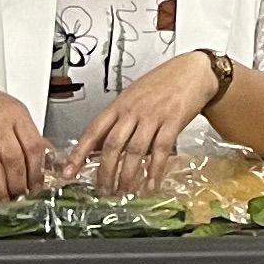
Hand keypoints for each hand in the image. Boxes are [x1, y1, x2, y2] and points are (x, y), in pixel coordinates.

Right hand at [0, 81, 51, 204]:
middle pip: (12, 158)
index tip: (36, 187)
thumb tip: (44, 163)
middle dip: (18, 184)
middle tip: (19, 198)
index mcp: (16, 114)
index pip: (33, 145)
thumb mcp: (12, 112)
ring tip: (2, 201)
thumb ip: (26, 135)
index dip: (36, 171)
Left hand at [61, 51, 222, 192]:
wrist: (193, 70)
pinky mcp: (173, 121)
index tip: (69, 172)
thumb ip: (117, 121)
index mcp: (120, 104)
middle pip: (113, 145)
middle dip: (106, 173)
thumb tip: (98, 147)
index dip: (79, 153)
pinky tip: (151, 184)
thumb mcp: (133, 97)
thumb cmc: (163, 84)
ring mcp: (154, 115)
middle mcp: (134, 110)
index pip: (94, 130)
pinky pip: (161, 151)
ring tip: (125, 192)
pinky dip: (154, 171)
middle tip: (103, 191)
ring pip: (135, 151)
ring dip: (128, 176)